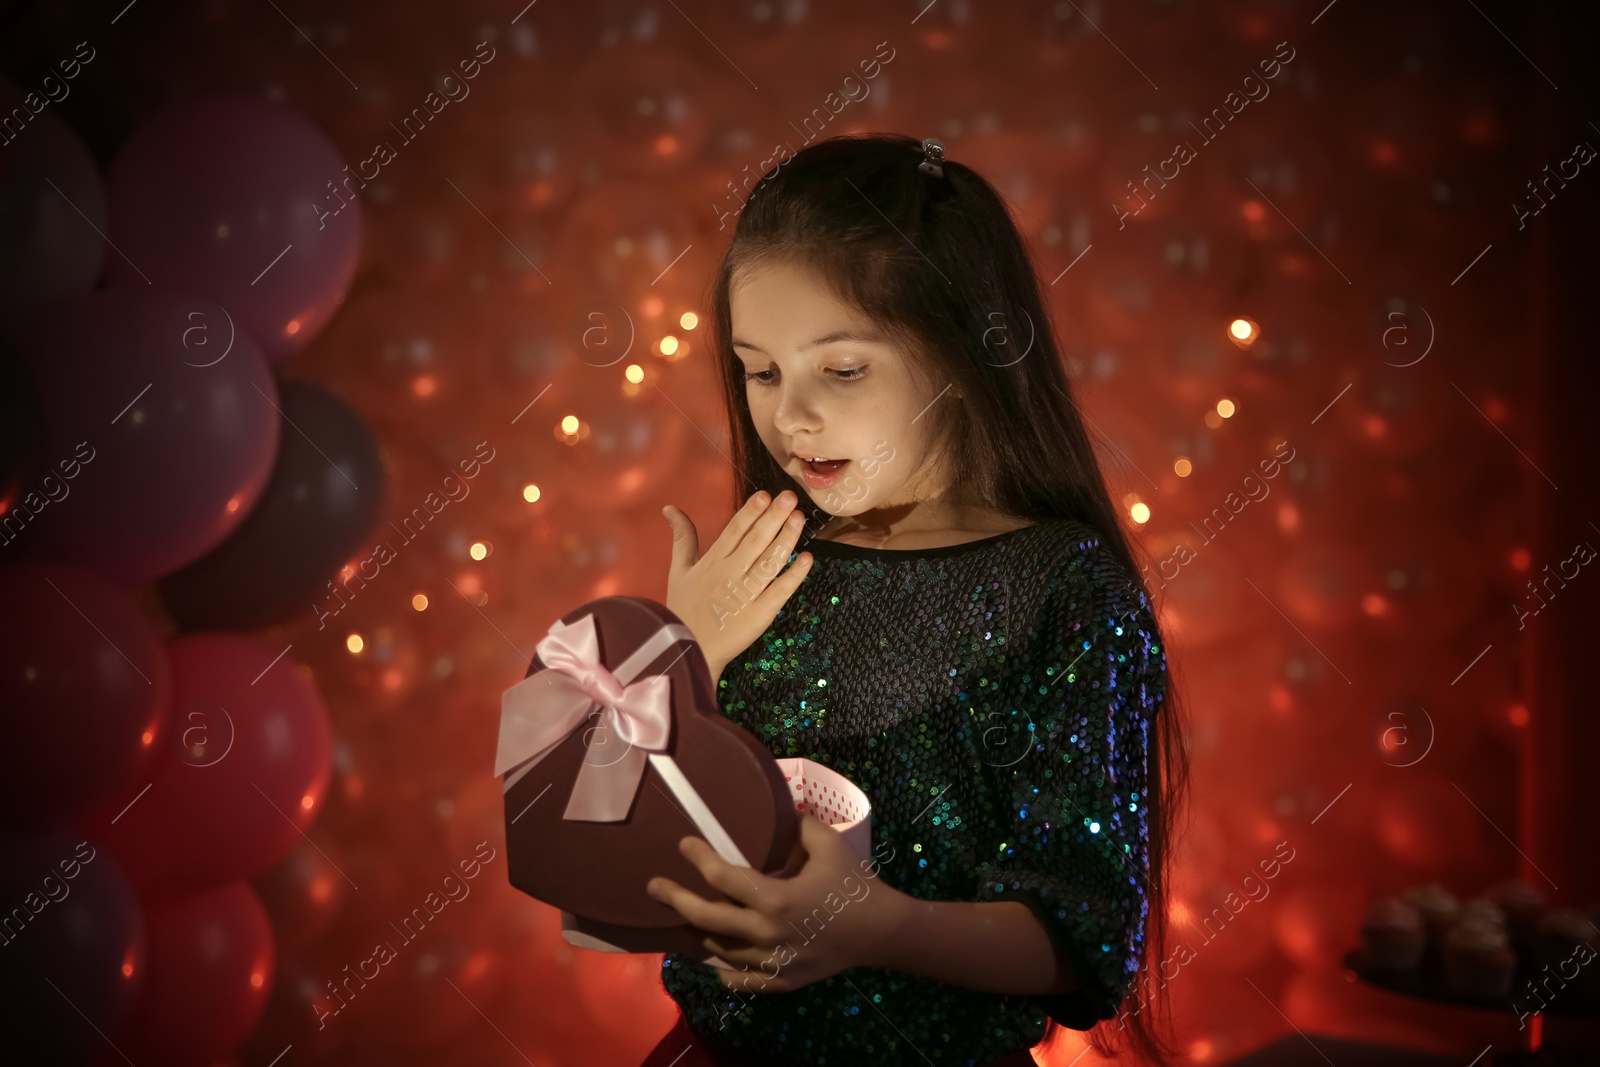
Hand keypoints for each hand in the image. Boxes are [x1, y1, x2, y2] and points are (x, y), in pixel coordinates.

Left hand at [644, 815, 906, 992]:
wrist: (882, 932)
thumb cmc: (854, 884)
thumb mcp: (828, 845)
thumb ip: (798, 824)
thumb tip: (779, 805)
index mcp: (777, 898)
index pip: (723, 878)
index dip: (698, 858)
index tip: (684, 845)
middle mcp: (768, 933)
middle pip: (708, 919)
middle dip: (676, 899)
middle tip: (654, 887)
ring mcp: (773, 962)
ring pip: (720, 950)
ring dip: (699, 930)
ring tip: (684, 914)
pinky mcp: (782, 981)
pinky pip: (741, 981)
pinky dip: (723, 970)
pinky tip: (715, 958)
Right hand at [661, 490, 813, 678]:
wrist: (688, 650)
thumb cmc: (684, 608)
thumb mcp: (679, 570)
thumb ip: (682, 537)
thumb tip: (670, 508)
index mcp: (712, 562)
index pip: (734, 531)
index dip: (750, 512)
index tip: (765, 495)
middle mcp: (729, 574)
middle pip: (755, 541)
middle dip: (773, 517)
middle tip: (790, 497)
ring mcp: (745, 595)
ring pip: (769, 562)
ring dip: (786, 539)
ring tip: (799, 518)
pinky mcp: (759, 615)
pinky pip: (780, 591)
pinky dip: (794, 575)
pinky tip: (807, 558)